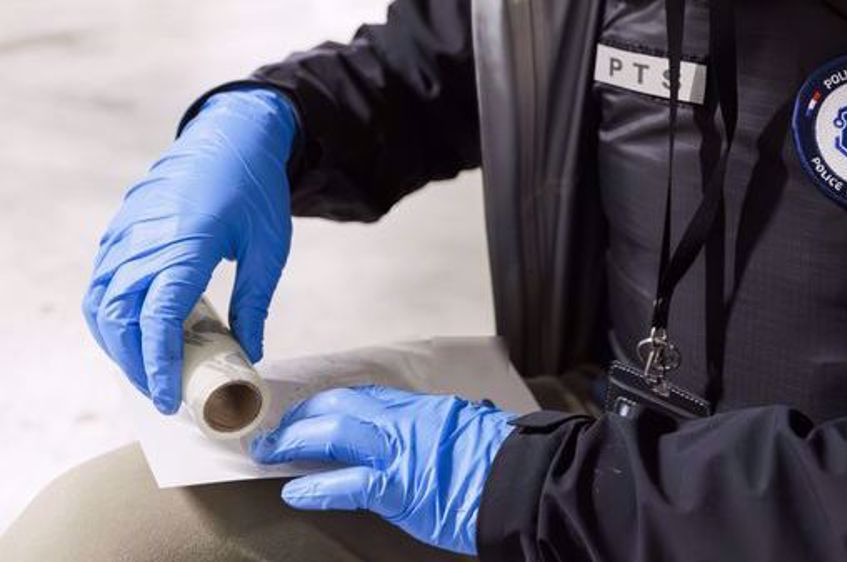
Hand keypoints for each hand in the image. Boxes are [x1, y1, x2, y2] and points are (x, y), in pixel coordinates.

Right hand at [82, 88, 296, 413]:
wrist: (232, 136)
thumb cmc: (255, 190)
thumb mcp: (269, 250)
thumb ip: (254, 303)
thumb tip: (249, 352)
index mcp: (186, 246)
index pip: (157, 320)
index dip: (159, 365)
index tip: (170, 398)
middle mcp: (145, 240)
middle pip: (120, 319)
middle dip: (136, 364)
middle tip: (163, 395)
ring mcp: (126, 233)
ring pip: (102, 302)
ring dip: (117, 343)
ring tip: (148, 370)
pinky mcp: (120, 229)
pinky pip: (100, 280)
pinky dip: (109, 314)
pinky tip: (132, 333)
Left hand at [251, 386, 516, 554]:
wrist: (528, 482)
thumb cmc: (506, 462)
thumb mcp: (472, 431)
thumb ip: (444, 429)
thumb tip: (439, 432)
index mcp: (425, 407)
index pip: (365, 396)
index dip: (329, 403)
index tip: (309, 409)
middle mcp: (407, 420)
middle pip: (340, 405)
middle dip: (302, 415)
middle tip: (275, 428)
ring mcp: (400, 450)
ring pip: (333, 433)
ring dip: (294, 441)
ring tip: (269, 451)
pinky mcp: (398, 486)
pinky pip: (345, 482)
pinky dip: (315, 485)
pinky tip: (294, 490)